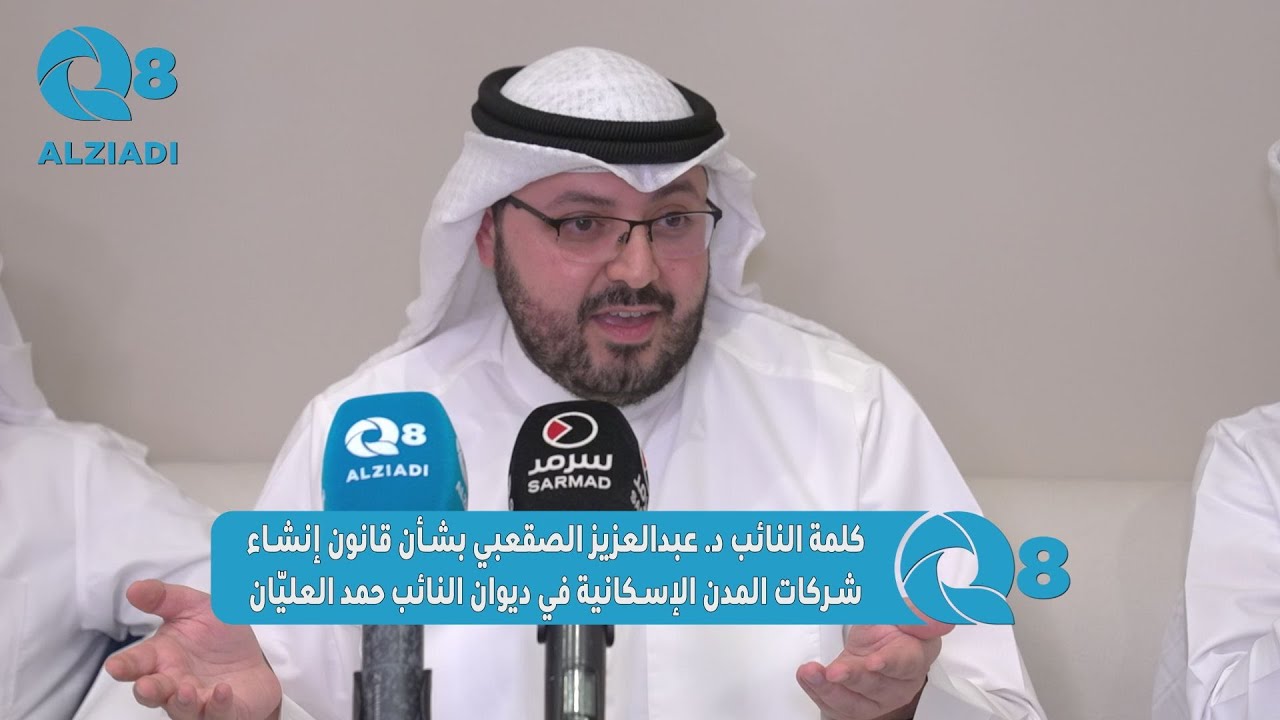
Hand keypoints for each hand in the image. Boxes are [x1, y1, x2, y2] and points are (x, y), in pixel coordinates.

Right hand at [104, 580, 282, 719]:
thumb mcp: (194, 607)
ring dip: (182, 702)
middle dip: (148, 690)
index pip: (136, 664)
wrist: (253, 659)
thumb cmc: (217, 637)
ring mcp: (198, 702)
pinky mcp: (225, 712)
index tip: (115, 666)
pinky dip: (218, 705)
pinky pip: (218, 715)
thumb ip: (165, 598)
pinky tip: (222, 691)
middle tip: (145, 685)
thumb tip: (134, 589)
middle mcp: (175, 683)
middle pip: (154, 693)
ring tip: (185, 690)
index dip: (124, 665)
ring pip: (182, 710)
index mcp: (162, 658)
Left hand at [795, 615, 952, 719]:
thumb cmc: (892, 627)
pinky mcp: (855, 704)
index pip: (906, 663)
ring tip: (810, 673)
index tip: (874, 662)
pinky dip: (817, 692)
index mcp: (915, 656)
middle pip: (877, 687)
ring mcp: (877, 697)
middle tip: (834, 671)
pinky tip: (807, 677)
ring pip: (855, 703)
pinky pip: (836, 707)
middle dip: (853, 678)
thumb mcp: (902, 608)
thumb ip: (919, 613)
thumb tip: (942, 620)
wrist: (874, 639)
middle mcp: (899, 683)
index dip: (890, 664)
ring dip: (830, 690)